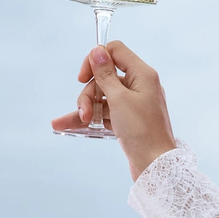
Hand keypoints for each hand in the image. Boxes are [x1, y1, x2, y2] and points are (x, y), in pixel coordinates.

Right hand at [51, 42, 176, 180]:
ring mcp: (133, 104)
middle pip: (104, 78)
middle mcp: (139, 86)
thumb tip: (97, 50)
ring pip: (101, 98)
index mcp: (142, 75)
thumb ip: (105, 74)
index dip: (96, 60)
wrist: (154, 166)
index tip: (83, 77)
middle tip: (83, 112)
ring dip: (85, 109)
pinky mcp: (127, 121)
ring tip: (72, 124)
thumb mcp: (119, 99)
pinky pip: (104, 113)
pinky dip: (89, 119)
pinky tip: (64, 126)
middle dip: (88, 94)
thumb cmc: (142, 132)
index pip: (115, 51)